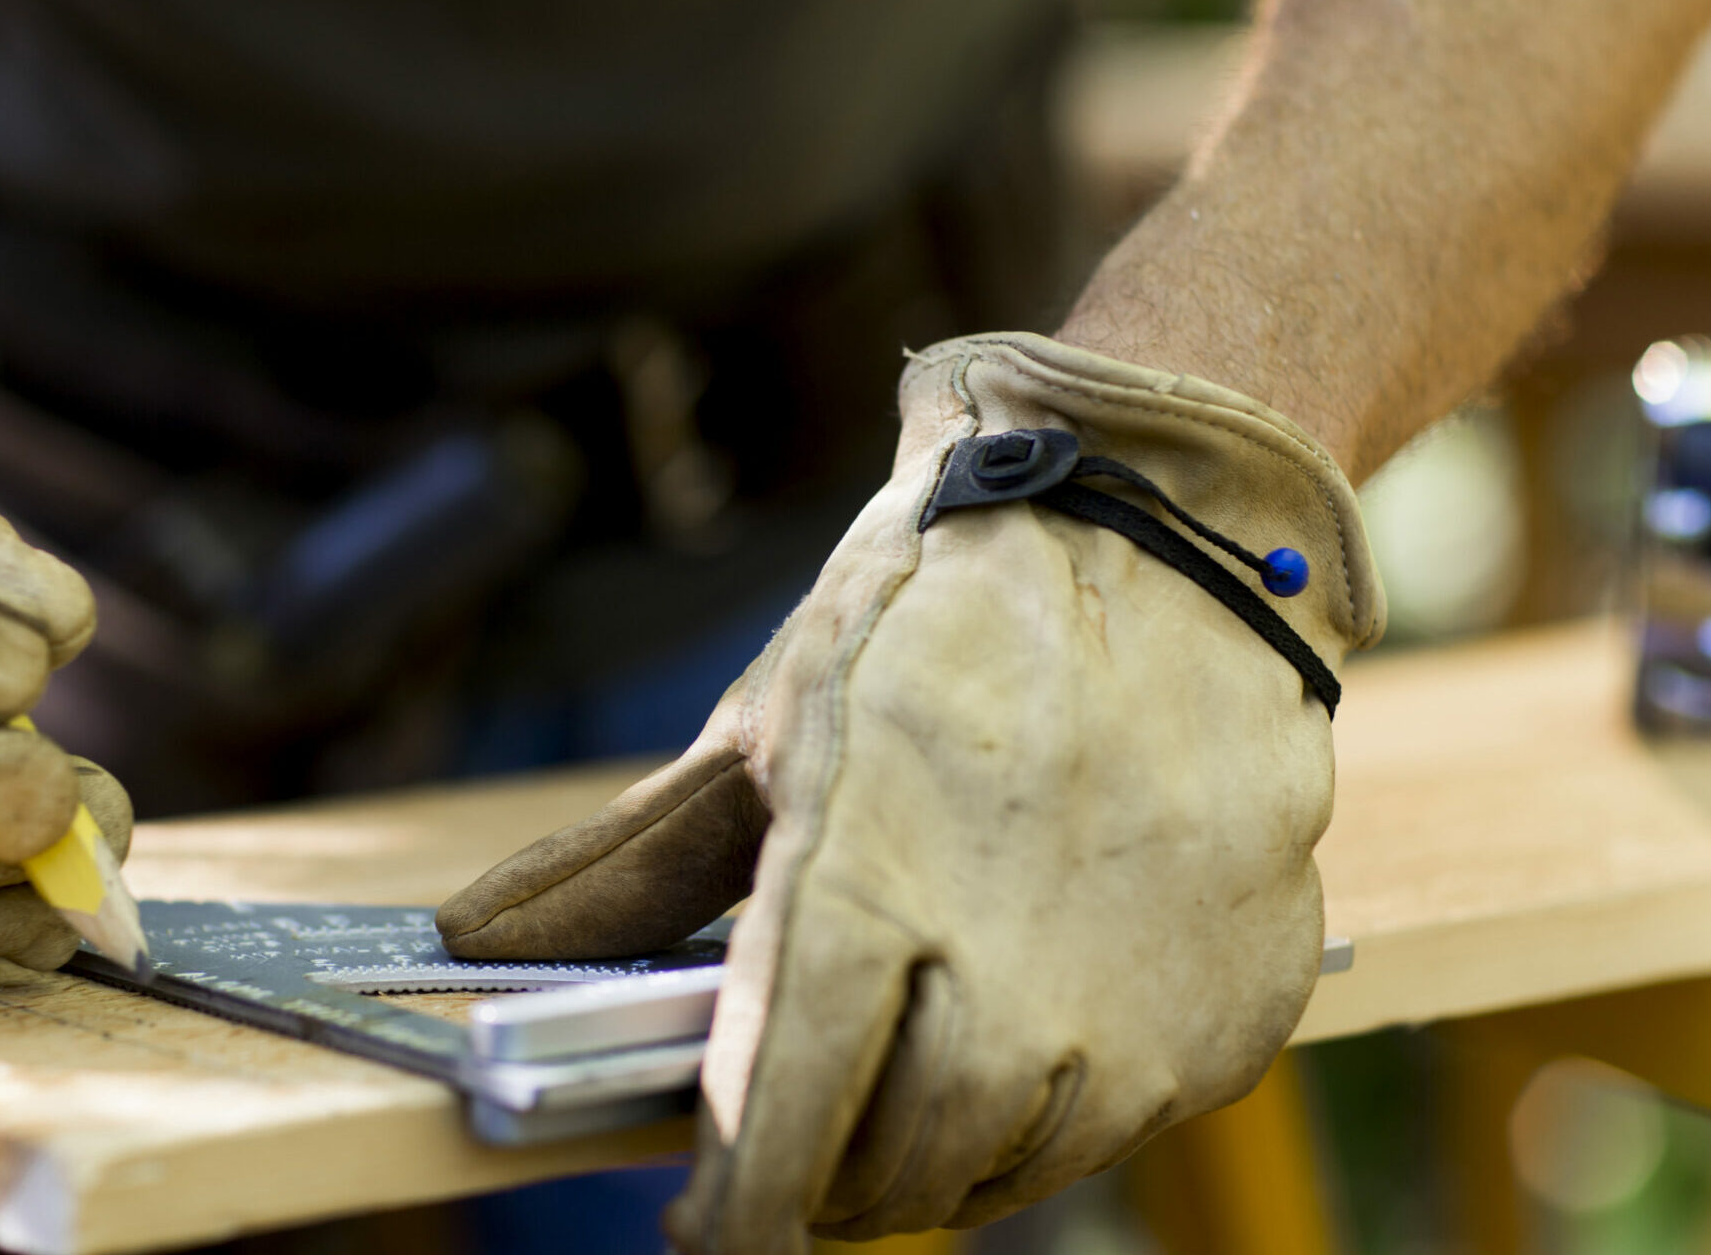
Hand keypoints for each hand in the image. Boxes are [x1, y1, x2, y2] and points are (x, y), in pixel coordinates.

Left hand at [439, 335, 1382, 1247]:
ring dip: (939, 1154)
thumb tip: (473, 940)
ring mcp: (1143, 1007)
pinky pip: (1122, 1127)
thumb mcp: (764, 724)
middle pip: (891, 1173)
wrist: (1165, 527)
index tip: (707, 1233)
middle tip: (810, 1127)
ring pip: (1009, 1170)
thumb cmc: (937, 614)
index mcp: (865, 894)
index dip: (735, 1208)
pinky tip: (1030, 1021)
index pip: (780, 1124)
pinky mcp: (1237, 1013)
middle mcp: (1014, 981)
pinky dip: (1057, 1107)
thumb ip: (626, 864)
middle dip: (829, 1177)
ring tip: (915, 1068)